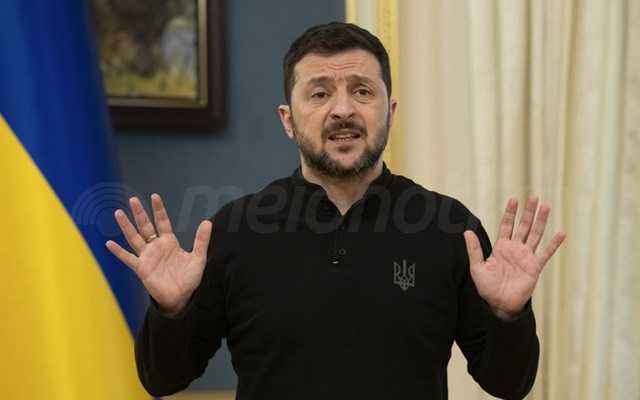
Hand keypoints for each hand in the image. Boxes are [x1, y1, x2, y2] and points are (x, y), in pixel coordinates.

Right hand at [105, 194, 212, 316]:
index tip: (154, 196)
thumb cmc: (189, 279)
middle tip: (133, 199)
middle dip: (140, 213)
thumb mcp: (198, 258)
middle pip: (145, 226)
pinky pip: (128, 259)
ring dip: (126, 226)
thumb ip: (201, 240)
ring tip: (118, 213)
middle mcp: (156, 247)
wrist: (182, 298)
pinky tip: (109, 244)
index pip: (162, 222)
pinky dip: (118, 252)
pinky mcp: (142, 269)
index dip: (158, 210)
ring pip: (134, 238)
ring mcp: (147, 257)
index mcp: (169, 242)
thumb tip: (207, 222)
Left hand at [464, 195, 565, 319]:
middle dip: (528, 212)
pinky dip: (554, 244)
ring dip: (541, 221)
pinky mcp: (535, 267)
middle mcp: (515, 249)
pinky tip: (561, 233)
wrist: (498, 303)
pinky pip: (546, 253)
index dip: (511, 212)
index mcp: (501, 247)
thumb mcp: (477, 266)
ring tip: (546, 206)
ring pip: (535, 234)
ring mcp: (526, 256)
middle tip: (534, 196)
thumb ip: (474, 249)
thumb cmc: (486, 287)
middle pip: (524, 226)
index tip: (514, 199)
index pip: (507, 225)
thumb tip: (467, 231)